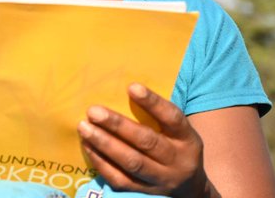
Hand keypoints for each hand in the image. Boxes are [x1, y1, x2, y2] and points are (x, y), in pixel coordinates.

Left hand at [78, 83, 212, 197]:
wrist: (190, 188)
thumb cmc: (176, 146)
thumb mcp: (178, 131)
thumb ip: (157, 115)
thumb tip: (123, 90)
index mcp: (186, 139)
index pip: (172, 118)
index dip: (153, 103)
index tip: (131, 87)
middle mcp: (176, 160)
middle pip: (147, 142)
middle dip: (118, 125)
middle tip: (94, 111)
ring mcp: (161, 179)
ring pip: (131, 162)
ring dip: (105, 144)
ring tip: (84, 127)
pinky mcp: (145, 192)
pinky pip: (120, 179)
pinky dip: (102, 163)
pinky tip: (88, 146)